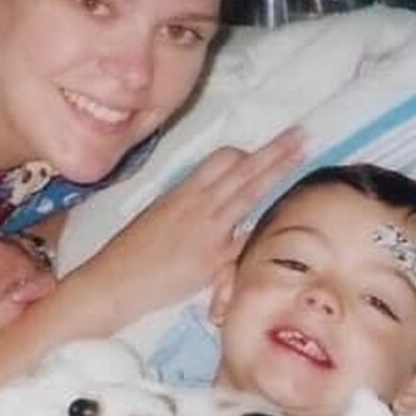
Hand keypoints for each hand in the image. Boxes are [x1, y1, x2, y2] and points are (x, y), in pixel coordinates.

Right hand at [69, 126, 306, 329]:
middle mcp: (199, 205)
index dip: (246, 154)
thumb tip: (207, 200)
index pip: (221, 160)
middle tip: (300, 135)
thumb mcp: (156, 215)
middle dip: (274, 151)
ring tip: (301, 157)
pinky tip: (289, 218)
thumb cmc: (128, 253)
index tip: (262, 152)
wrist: (114, 280)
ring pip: (251, 194)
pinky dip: (267, 227)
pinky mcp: (214, 261)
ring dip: (278, 173)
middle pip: (243, 170)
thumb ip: (185, 205)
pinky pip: (248, 240)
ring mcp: (209, 231)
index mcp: (183, 192)